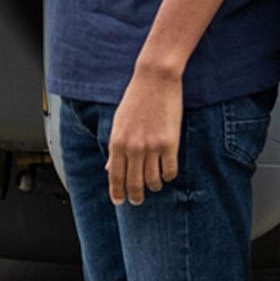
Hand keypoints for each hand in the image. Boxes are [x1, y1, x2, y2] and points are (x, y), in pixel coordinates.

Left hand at [107, 68, 182, 205]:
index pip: (115, 177)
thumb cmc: (136, 98)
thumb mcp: (119, 123)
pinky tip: (167, 173)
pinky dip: (168, 176)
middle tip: (138, 200)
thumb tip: (109, 169)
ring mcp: (152, 147)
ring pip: (153, 180)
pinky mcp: (170, 144)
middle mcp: (133, 148)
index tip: (120, 201)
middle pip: (134, 184)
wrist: (155, 79)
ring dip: (154, 186)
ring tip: (155, 185)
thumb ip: (115, 148)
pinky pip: (170, 171)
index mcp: (117, 143)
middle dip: (136, 196)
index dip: (117, 193)